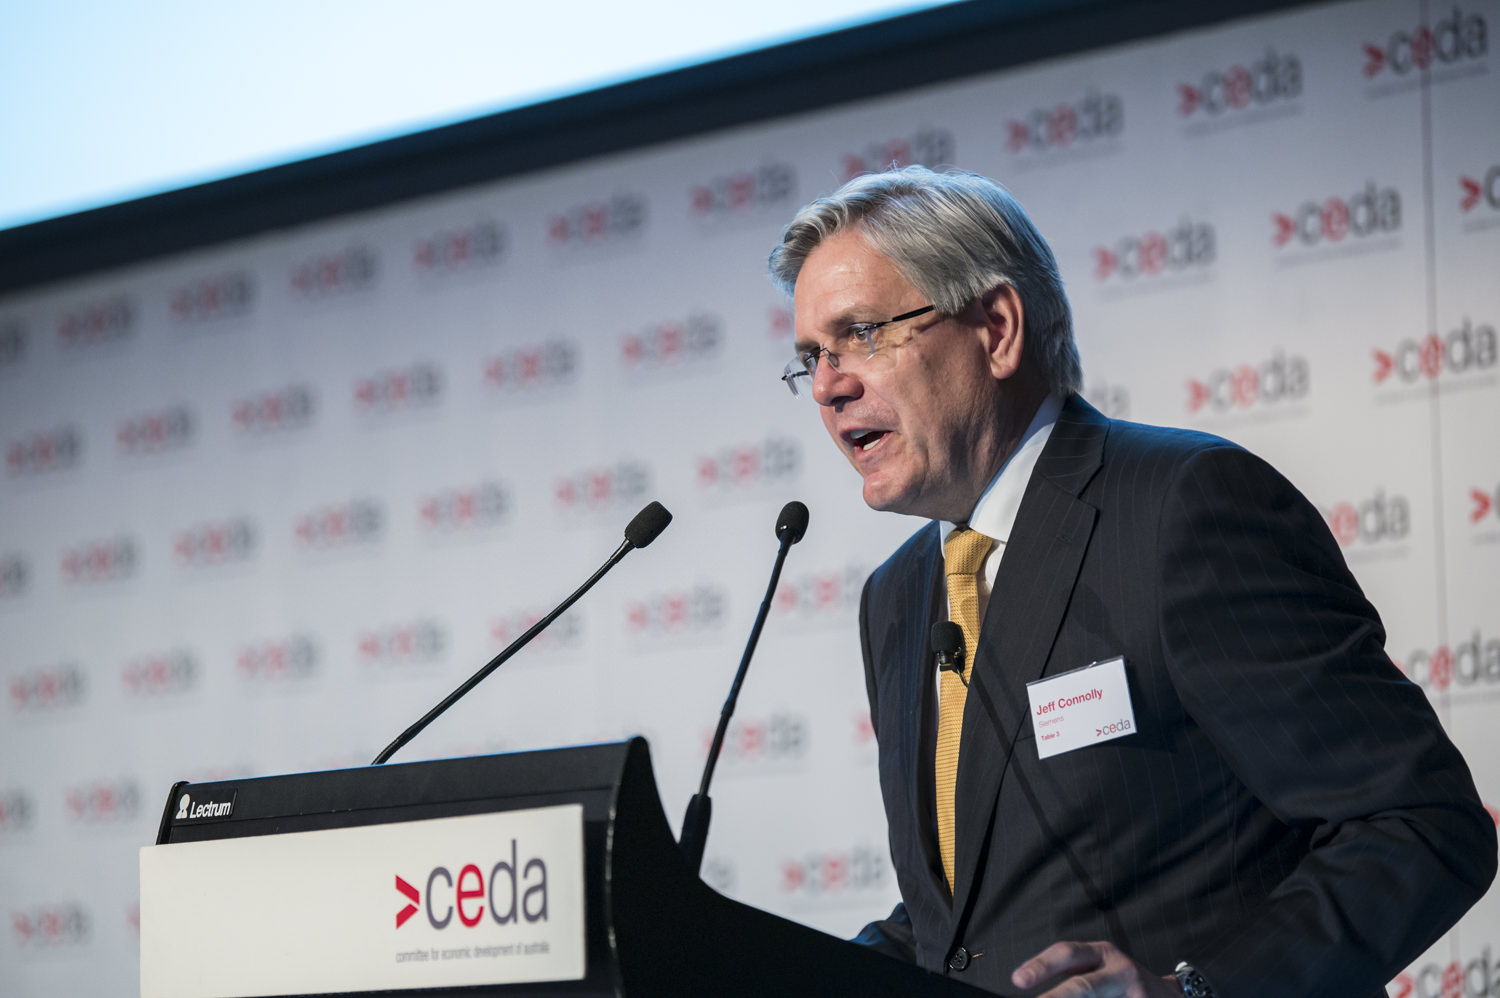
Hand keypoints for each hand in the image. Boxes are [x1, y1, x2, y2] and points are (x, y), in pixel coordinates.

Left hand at [1011, 940, 1183, 997]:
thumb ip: (1074, 974)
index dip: (1041, 966)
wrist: (1172, 997)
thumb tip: (1030, 981)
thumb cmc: (1124, 983)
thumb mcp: (1100, 967)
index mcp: (1103, 954)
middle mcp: (1120, 971)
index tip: (1018, 979)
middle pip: (1084, 987)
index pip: (1067, 954)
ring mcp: (1135, 995)